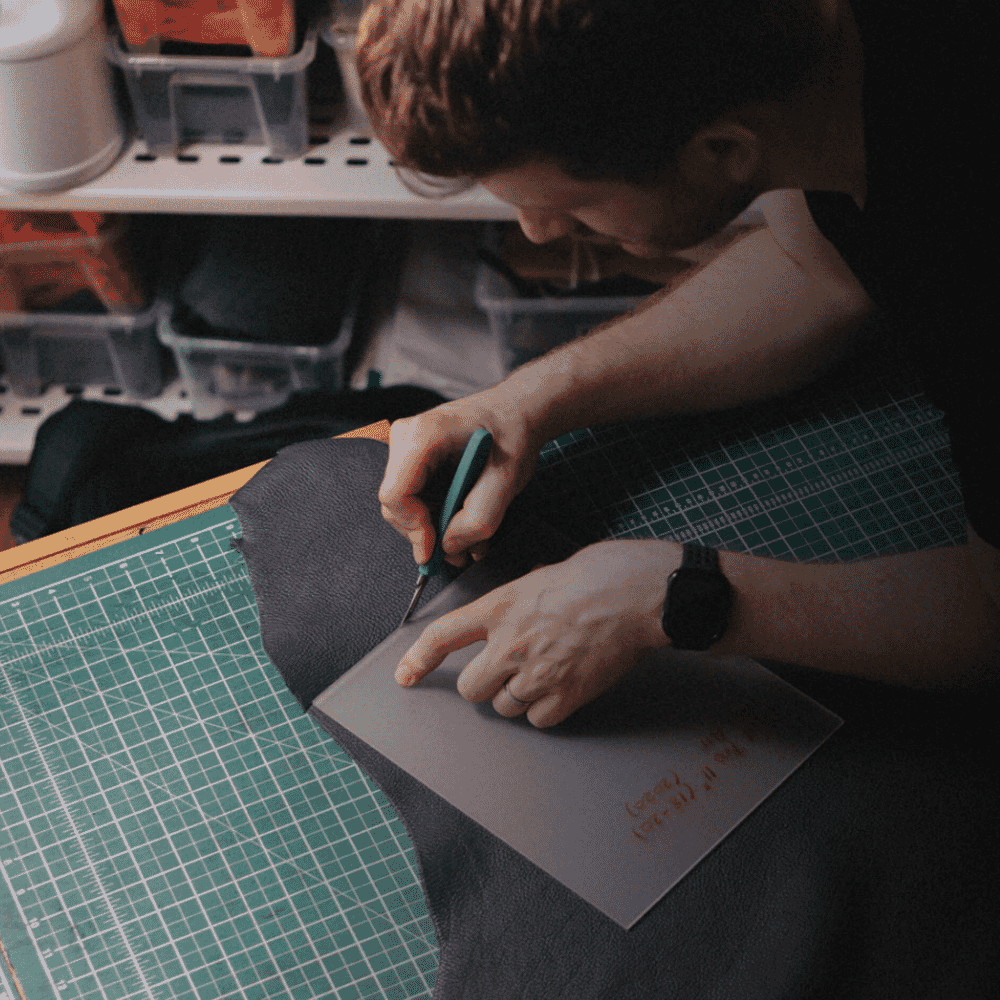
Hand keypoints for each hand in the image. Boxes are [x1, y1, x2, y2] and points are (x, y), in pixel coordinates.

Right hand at [379, 387, 544, 565]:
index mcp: (423, 435)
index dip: (413, 529)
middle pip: (396, 505)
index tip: (437, 550)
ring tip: (471, 538)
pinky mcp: (412, 460)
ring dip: (435, 530)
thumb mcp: (506, 480)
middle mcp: (406, 437)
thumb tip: (449, 546)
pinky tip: (463, 522)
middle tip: (462, 551)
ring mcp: (406, 448)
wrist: (517, 411)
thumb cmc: (512, 434)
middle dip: (426, 534)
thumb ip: (479, 519)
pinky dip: (437, 518)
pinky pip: (414, 500)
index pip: (395, 495)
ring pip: (404, 507)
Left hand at [394, 541, 678, 725]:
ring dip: (518, 696)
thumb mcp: (539, 578)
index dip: (418, 659)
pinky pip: (538, 720)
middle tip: (509, 670)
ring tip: (546, 671)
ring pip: (504, 707)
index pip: (442, 636)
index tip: (406, 675)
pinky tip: (564, 685)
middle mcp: (510, 643)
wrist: (635, 593)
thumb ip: (514, 605)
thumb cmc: (596, 575)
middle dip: (485, 683)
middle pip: (471, 689)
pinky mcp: (564, 695)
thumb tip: (509, 623)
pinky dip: (547, 709)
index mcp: (500, 607)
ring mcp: (536, 673)